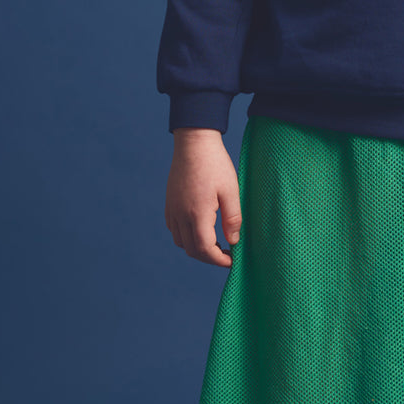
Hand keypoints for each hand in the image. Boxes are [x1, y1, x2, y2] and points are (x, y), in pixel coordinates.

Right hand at [164, 129, 241, 267]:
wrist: (194, 142)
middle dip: (209, 257)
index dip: (218, 260)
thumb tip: (234, 241)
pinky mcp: (169, 203)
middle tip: (226, 254)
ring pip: (180, 242)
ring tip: (215, 243)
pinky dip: (186, 237)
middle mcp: (180, 215)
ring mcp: (172, 209)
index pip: (204, 249)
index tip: (232, 261)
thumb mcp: (231, 191)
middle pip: (191, 250)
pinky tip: (201, 229)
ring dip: (197, 248)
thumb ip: (233, 219)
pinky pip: (174, 229)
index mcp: (197, 213)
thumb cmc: (215, 164)